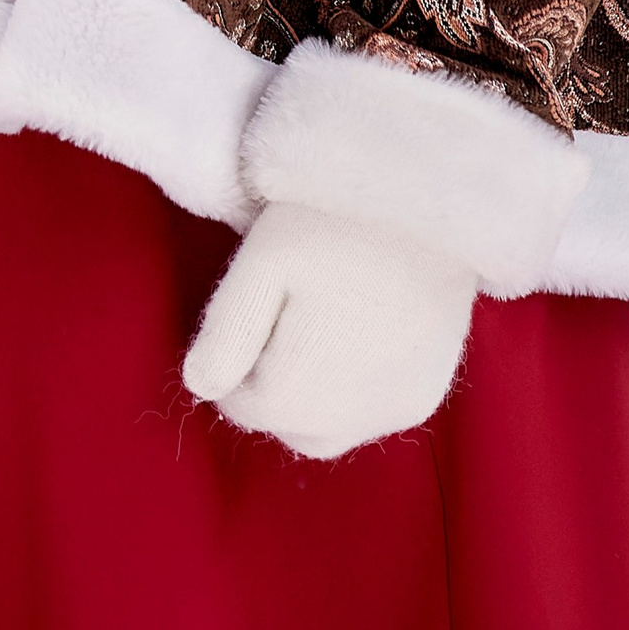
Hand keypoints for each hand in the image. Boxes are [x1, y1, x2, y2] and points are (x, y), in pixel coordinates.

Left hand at [182, 202, 476, 458]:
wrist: (423, 202)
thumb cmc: (329, 223)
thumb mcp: (259, 265)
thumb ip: (224, 334)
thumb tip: (199, 385)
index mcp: (301, 397)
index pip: (242, 408)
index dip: (234, 359)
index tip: (251, 305)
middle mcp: (352, 423)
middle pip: (290, 427)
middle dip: (274, 387)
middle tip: (282, 315)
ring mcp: (397, 412)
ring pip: (334, 427)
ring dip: (316, 394)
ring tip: (320, 320)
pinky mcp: (429, 395)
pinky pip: (376, 411)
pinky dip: (357, 388)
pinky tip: (359, 332)